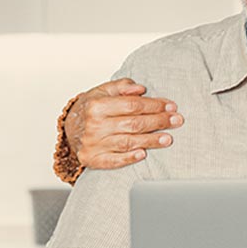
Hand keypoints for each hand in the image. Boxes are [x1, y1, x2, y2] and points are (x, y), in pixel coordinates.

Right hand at [65, 78, 183, 169]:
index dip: (154, 106)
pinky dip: (129, 158)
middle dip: (158, 122)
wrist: (69, 128)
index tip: (170, 107)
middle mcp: (94, 125)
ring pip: (127, 142)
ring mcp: (93, 144)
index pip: (132, 105)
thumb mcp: (102, 91)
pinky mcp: (93, 159)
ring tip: (168, 139)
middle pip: (133, 124)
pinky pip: (113, 161)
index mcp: (97, 106)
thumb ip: (122, 87)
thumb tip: (141, 89)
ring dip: (150, 141)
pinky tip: (144, 154)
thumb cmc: (91, 108)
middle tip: (176, 121)